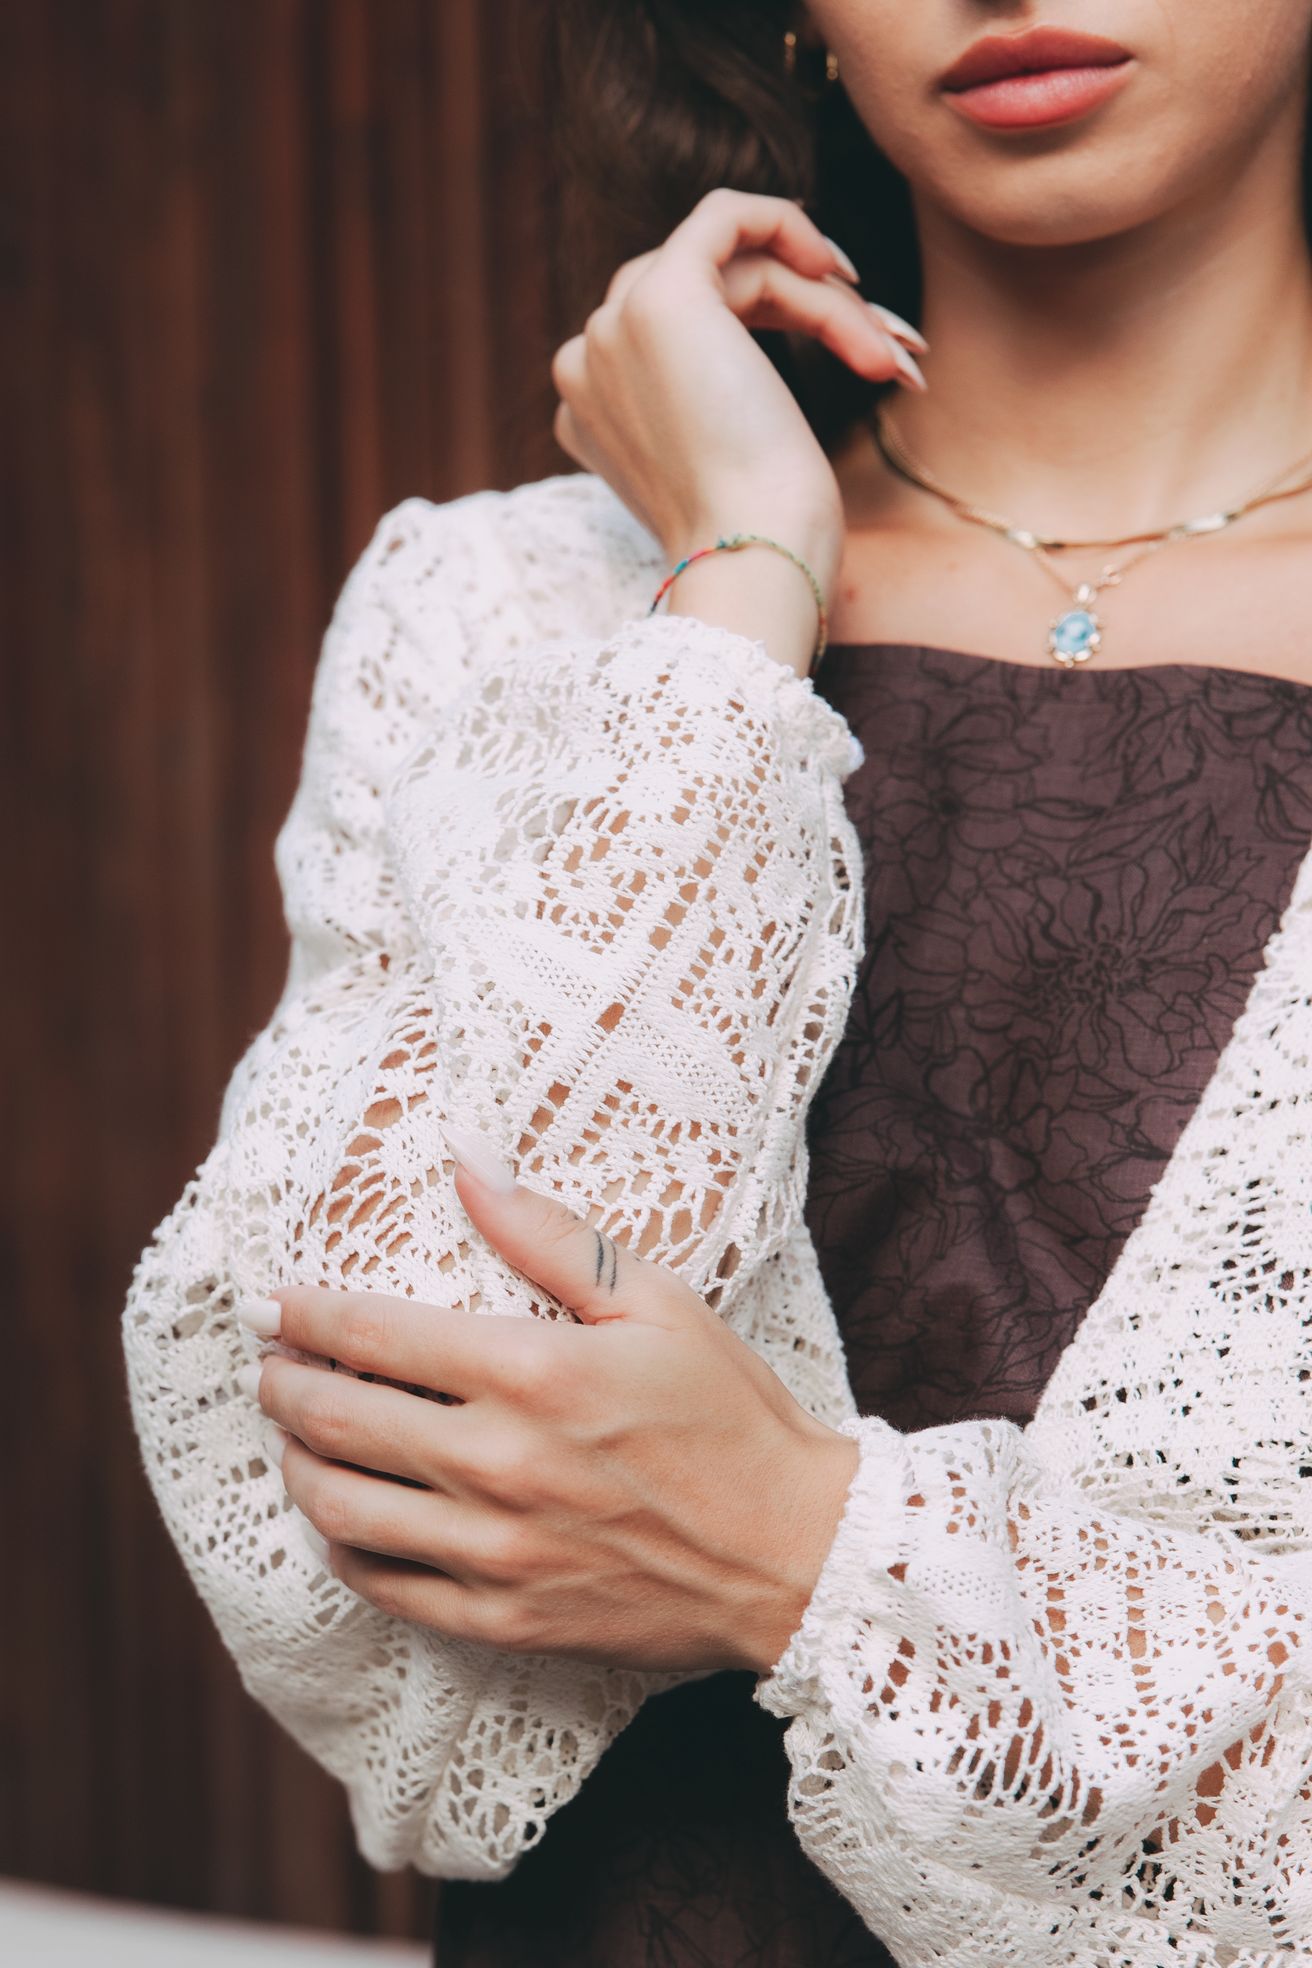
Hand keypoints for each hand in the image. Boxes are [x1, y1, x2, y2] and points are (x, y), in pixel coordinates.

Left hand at [242, 1139, 859, 1675]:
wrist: (793, 1553)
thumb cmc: (731, 1416)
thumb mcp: (658, 1303)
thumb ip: (549, 1234)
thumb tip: (467, 1161)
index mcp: (534, 1373)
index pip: (376, 1334)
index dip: (305, 1314)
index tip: (269, 1303)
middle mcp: (499, 1464)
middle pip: (340, 1420)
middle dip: (284, 1387)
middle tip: (270, 1367)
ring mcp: (496, 1552)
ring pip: (344, 1510)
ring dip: (298, 1467)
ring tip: (294, 1439)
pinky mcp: (505, 1618)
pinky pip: (387, 1589)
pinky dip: (344, 1551)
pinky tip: (342, 1525)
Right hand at [550, 187, 928, 629]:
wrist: (754, 558)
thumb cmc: (762, 538)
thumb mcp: (730, 463)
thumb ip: (720, 403)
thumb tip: (773, 359)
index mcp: (593, 412)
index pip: (680, 333)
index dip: (772, 329)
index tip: (855, 355)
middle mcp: (587, 366)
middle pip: (708, 296)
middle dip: (806, 311)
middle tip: (886, 349)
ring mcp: (612, 328)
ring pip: (736, 272)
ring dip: (824, 305)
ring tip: (891, 355)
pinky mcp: (659, 298)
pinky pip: (724, 218)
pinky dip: (786, 225)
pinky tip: (840, 270)